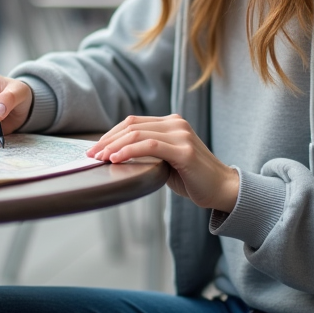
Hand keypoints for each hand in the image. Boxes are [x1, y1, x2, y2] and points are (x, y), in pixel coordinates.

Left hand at [87, 114, 239, 212]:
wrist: (222, 189)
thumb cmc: (192, 178)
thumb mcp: (166, 161)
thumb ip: (148, 152)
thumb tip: (116, 154)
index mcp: (171, 123)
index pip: (133, 123)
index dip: (110, 134)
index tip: (95, 148)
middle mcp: (176, 124)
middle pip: (131, 126)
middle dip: (107, 140)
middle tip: (91, 155)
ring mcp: (181, 135)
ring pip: (138, 134)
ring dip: (113, 146)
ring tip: (100, 158)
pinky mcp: (185, 150)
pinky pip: (150, 146)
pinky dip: (129, 151)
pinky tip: (116, 160)